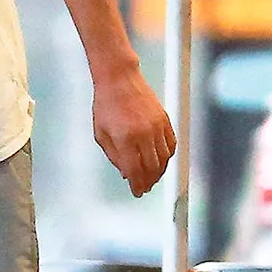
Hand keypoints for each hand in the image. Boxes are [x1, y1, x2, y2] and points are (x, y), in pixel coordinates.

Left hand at [92, 66, 176, 196]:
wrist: (119, 79)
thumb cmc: (106, 105)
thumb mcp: (101, 133)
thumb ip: (114, 156)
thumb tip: (125, 173)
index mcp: (125, 138)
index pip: (135, 170)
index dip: (137, 184)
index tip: (137, 192)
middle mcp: (143, 133)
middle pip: (152, 167)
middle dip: (149, 181)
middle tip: (145, 188)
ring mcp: (157, 126)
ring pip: (164, 158)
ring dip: (159, 171)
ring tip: (152, 178)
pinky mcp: (165, 119)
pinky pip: (171, 144)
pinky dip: (168, 156)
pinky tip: (161, 161)